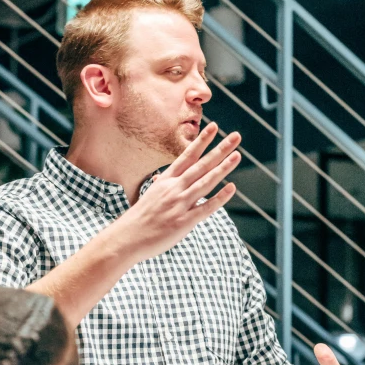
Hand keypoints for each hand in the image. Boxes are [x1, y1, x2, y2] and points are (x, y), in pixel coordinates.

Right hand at [120, 122, 240, 261]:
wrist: (127, 238)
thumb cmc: (138, 218)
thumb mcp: (149, 196)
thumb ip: (160, 187)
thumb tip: (160, 179)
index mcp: (165, 180)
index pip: (187, 156)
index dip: (202, 141)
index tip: (214, 127)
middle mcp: (174, 188)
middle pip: (201, 165)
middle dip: (220, 149)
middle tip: (236, 136)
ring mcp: (179, 204)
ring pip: (205, 182)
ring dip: (223, 168)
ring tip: (237, 155)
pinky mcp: (184, 222)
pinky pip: (205, 208)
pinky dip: (219, 198)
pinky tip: (231, 188)